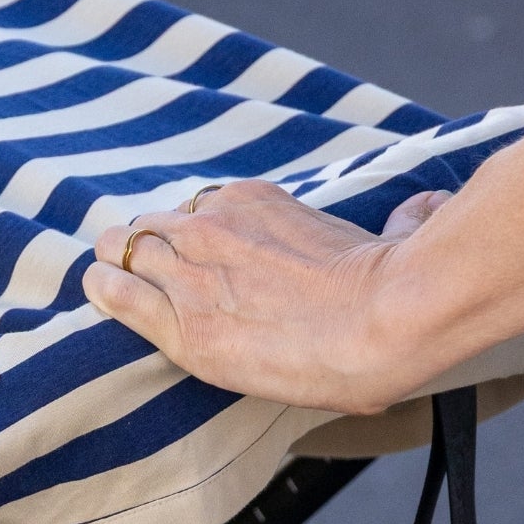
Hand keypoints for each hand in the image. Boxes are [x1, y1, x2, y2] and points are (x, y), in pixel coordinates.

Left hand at [84, 183, 449, 412]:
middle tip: (137, 260)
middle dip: (146, 242)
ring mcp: (193, 271)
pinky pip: (117, 293)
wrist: (385, 321)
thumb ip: (406, 216)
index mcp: (257, 201)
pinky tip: (95, 289)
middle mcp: (215, 226)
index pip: (205, 206)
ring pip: (128, 250)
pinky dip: (103, 289)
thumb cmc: (401, 285)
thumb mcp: (402, 233)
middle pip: (156, 225)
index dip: (195, 231)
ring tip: (107, 275)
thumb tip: (428, 203)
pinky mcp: (182, 322)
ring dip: (119, 262)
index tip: (198, 248)